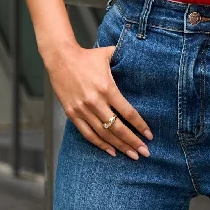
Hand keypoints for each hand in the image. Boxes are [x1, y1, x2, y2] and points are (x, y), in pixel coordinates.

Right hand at [44, 41, 153, 158]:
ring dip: (119, 146)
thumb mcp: (108, 54)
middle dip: (132, 142)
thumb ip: (124, 58)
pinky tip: (111, 151)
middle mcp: (95, 102)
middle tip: (145, 152)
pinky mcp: (72, 114)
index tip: (149, 135)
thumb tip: (139, 56)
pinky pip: (88, 134)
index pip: (127, 112)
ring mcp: (82, 110)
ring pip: (104, 134)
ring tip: (132, 155)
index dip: (139, 125)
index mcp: (106, 88)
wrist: (60, 58)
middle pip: (117, 128)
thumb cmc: (87, 56)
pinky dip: (100, 144)